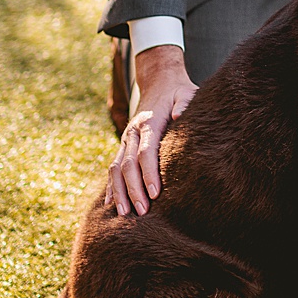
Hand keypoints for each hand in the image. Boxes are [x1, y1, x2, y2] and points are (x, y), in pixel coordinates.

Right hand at [106, 45, 196, 215]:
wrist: (159, 82)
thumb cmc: (178, 92)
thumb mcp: (186, 92)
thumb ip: (184, 103)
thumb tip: (178, 115)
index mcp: (149, 122)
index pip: (146, 152)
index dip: (149, 173)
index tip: (155, 193)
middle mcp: (133, 132)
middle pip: (129, 165)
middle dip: (134, 189)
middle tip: (142, 212)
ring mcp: (126, 140)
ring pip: (116, 168)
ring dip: (119, 191)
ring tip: (124, 214)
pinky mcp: (124, 146)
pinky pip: (114, 168)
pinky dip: (111, 186)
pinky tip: (112, 204)